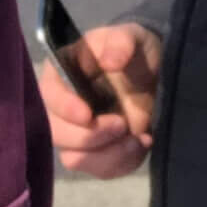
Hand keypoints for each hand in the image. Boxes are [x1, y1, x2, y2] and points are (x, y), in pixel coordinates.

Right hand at [37, 22, 161, 178]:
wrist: (157, 73)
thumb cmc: (136, 50)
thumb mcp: (133, 37)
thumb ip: (121, 42)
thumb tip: (109, 60)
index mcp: (63, 73)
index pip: (49, 95)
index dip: (64, 108)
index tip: (87, 114)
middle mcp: (63, 107)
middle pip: (56, 133)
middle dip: (89, 136)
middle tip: (122, 123)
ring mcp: (79, 133)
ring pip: (76, 158)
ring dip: (108, 154)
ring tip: (138, 138)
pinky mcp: (98, 153)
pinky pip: (100, 170)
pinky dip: (122, 162)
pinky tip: (143, 142)